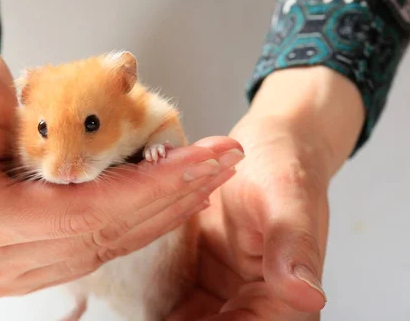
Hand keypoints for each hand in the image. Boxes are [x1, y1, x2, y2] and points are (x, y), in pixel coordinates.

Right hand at [0, 0, 243, 298]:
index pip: (80, 211)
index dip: (147, 186)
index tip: (203, 157)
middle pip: (101, 233)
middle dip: (169, 196)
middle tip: (223, 160)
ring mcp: (8, 269)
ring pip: (106, 245)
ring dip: (164, 210)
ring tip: (209, 176)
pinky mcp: (28, 266)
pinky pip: (97, 247)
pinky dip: (140, 221)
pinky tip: (174, 197)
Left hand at [168, 68, 364, 319]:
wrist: (267, 144)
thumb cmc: (284, 164)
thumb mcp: (287, 198)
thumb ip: (294, 246)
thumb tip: (307, 296)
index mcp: (285, 285)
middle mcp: (259, 293)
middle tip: (145, 319)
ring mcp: (232, 285)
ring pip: (202, 319)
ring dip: (172, 319)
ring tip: (139, 315)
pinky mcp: (210, 271)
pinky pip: (185, 301)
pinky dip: (166, 307)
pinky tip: (144, 306)